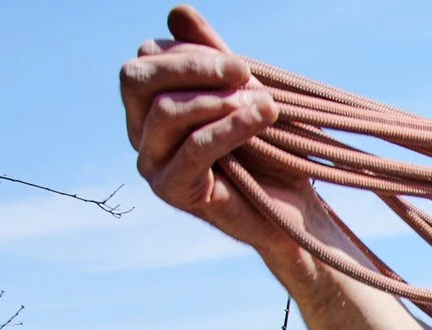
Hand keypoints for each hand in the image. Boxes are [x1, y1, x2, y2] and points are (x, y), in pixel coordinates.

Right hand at [119, 7, 313, 257]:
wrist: (294, 208)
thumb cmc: (267, 148)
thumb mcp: (241, 93)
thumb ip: (211, 56)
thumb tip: (177, 12)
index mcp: (150, 99)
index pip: (148, 57)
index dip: (191, 53)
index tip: (240, 65)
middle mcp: (140, 129)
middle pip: (138, 78)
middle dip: (192, 67)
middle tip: (243, 71)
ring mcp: (151, 161)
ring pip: (165, 111)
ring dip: (219, 101)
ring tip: (266, 105)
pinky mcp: (171, 190)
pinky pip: (194, 149)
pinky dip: (229, 128)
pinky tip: (260, 117)